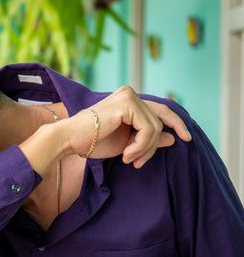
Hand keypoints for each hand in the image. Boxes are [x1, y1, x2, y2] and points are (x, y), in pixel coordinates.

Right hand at [67, 86, 191, 167]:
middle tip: (142, 163)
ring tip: (129, 159)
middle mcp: (130, 94)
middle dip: (156, 143)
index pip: (160, 110)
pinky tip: (126, 154)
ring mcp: (129, 96)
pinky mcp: (127, 104)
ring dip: (145, 149)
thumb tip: (172, 137)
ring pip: (155, 127)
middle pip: (161, 118)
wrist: (70, 139)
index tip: (186, 139)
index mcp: (129, 100)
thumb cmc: (93, 142)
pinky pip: (147, 129)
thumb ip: (148, 138)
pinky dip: (141, 146)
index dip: (176, 123)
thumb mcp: (126, 143)